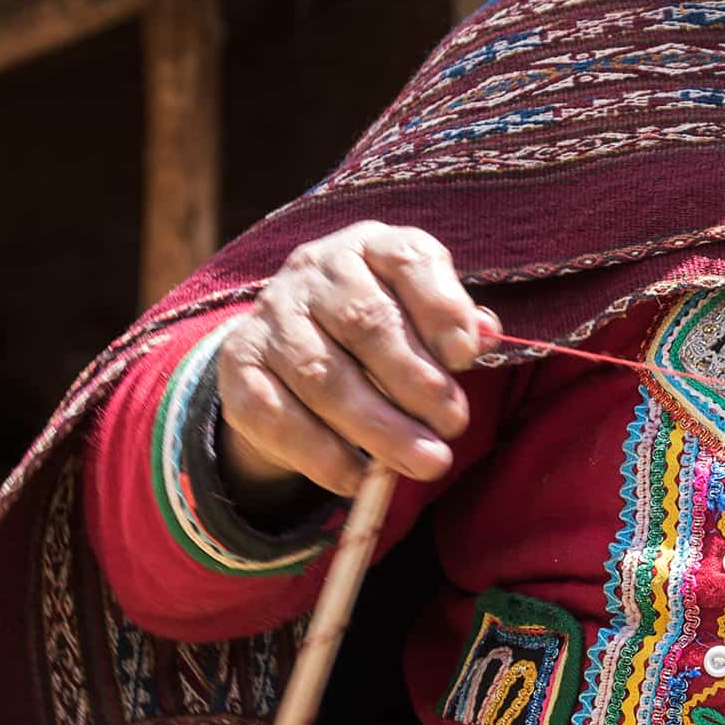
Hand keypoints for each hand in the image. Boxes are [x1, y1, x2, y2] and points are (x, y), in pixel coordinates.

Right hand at [214, 223, 501, 503]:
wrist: (295, 348)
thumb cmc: (384, 332)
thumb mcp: (424, 319)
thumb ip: (455, 328)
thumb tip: (485, 335)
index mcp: (373, 246)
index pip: (409, 259)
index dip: (442, 306)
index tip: (468, 356)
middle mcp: (316, 269)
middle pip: (367, 322)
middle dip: (416, 382)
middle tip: (453, 426)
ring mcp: (272, 315)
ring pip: (324, 376)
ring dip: (379, 428)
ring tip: (425, 462)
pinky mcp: (240, 365)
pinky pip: (280, 416)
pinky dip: (324, 455)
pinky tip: (360, 478)